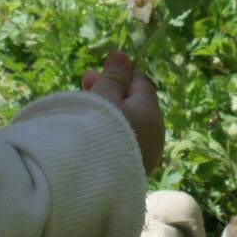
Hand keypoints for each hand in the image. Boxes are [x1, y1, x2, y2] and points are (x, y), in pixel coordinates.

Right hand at [82, 49, 163, 174]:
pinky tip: (90, 136)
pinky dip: (110, 137)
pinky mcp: (131, 175)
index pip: (141, 84)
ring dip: (108, 116)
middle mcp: (154, 137)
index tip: (93, 75)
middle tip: (83, 87)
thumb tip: (124, 54)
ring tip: (82, 111)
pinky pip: (123, 146)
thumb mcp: (103, 97)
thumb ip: (114, 77)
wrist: (86, 182)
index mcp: (152, 115)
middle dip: (110, 94)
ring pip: (128, 128)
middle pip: (135, 107)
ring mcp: (144, 158)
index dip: (119, 75)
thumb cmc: (96, 131)